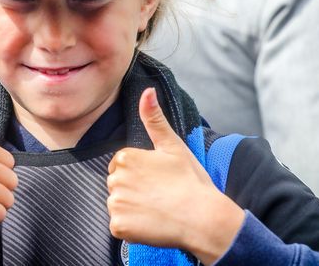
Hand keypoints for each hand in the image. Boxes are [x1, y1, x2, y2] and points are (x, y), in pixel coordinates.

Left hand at [107, 88, 244, 264]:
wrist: (203, 218)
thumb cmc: (190, 180)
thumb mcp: (173, 145)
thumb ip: (154, 118)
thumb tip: (147, 90)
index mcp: (126, 157)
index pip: (122, 165)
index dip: (141, 173)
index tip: (159, 179)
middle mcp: (116, 179)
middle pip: (118, 184)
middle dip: (134, 190)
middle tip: (160, 194)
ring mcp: (116, 203)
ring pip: (118, 205)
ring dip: (133, 209)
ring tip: (157, 209)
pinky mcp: (118, 226)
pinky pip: (119, 226)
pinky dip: (132, 228)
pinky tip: (151, 224)